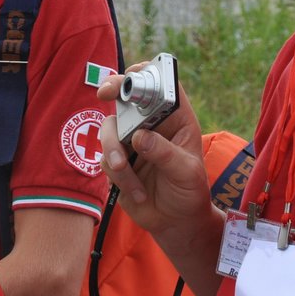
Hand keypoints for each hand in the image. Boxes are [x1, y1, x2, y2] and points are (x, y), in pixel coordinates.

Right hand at [96, 62, 208, 232]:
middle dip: (114, 90)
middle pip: (127, 95)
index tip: (133, 74)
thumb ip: (165, 154)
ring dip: (113, 149)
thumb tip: (140, 137)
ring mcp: (131, 141)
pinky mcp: (117, 161)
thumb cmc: (189, 191)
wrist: (175, 222)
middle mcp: (151, 124)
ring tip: (123, 170)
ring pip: (109, 128)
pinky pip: (104, 159)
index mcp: (175, 119)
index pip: (161, 85)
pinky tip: (137, 192)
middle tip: (105, 93)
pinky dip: (118, 176)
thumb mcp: (186, 172)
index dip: (147, 73)